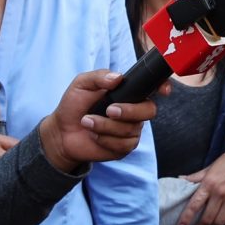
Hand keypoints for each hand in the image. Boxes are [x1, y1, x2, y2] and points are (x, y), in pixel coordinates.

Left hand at [32, 72, 154, 172]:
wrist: (62, 132)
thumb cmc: (73, 105)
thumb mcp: (82, 84)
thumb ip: (99, 77)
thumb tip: (118, 77)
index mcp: (128, 93)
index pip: (152, 88)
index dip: (163, 87)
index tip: (163, 90)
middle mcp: (134, 111)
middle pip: (149, 111)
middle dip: (130, 111)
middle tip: (109, 110)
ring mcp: (131, 130)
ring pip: (132, 130)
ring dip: (106, 126)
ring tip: (88, 122)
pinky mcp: (124, 148)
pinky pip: (123, 145)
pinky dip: (105, 139)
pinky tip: (94, 136)